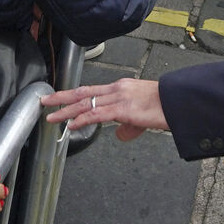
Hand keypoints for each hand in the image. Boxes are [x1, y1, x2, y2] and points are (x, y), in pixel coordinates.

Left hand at [42, 78, 167, 139]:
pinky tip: (71, 124)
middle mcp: (116, 89)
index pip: (91, 90)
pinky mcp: (123, 109)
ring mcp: (118, 98)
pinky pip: (97, 114)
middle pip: (82, 92)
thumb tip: (119, 135)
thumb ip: (128, 125)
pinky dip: (81, 119)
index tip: (59, 97)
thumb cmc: (165, 105)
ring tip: (51, 116)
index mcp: (120, 88)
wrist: (179, 102)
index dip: (73, 94)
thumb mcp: (143, 115)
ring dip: (65, 110)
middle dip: (62, 97)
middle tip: (45, 101)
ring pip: (85, 103)